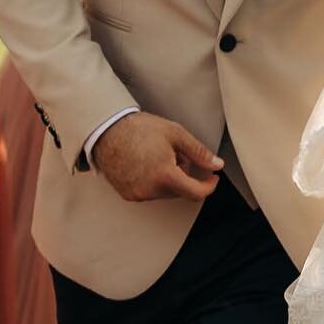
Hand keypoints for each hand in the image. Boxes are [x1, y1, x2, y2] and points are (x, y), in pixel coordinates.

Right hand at [92, 113, 223, 203]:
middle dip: (185, 175)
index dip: (208, 186)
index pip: (196, 193)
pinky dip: (154, 182)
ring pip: (165, 192)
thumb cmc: (140, 129)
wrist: (106, 130)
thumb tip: (217, 165)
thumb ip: (199, 152)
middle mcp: (151, 189)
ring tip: (159, 156)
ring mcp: (138, 194)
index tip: (212, 178)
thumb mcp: (175, 134)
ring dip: (169, 179)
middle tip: (178, 154)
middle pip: (180, 191)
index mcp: (165, 175)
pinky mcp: (127, 194)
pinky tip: (147, 163)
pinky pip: (149, 192)